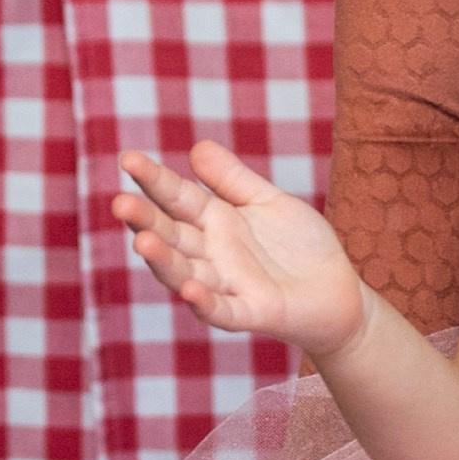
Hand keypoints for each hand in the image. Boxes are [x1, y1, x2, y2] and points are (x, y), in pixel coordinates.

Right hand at [113, 142, 367, 361]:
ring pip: (185, 274)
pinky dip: (205, 303)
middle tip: (120, 203)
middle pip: (171, 236)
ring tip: (144, 242)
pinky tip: (191, 290)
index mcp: (214, 221)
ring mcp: (229, 285)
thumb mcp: (268, 202)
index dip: (154, 180)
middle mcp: (212, 254)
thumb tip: (197, 147)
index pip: (177, 198)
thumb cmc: (299, 246)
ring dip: (164, 261)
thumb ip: (233, 179)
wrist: (339, 292)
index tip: (128, 159)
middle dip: (145, 221)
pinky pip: (223, 311)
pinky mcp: (252, 312)